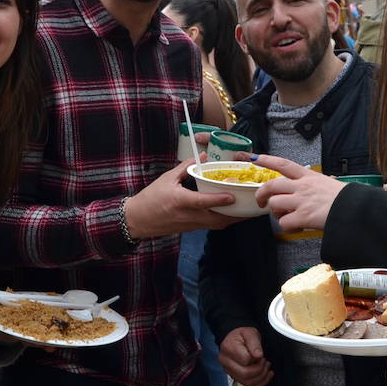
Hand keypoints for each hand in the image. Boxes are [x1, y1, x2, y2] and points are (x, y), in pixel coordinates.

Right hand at [122, 161, 239, 237]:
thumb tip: (202, 156)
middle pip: (215, 219)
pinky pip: (210, 225)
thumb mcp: (167, 179)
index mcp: (179, 201)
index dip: (218, 200)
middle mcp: (186, 215)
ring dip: (231, 219)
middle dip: (234, 214)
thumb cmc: (151, 197)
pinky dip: (222, 220)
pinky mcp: (191, 229)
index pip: (201, 202)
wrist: (138, 219)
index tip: (232, 196)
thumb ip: (186, 167)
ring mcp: (190, 224)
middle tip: (248, 205)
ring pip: (215, 224)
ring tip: (244, 210)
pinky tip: (229, 213)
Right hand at [217, 326, 272, 385]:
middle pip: (245, 373)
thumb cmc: (242, 335)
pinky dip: (260, 382)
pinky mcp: (235, 377)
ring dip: (261, 377)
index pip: (245, 360)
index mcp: (228, 348)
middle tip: (266, 361)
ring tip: (267, 367)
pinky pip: (249, 385)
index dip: (256, 359)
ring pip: (247, 382)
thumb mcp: (250, 333)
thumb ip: (254, 343)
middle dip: (260, 369)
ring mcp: (229, 371)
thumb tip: (258, 355)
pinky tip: (266, 375)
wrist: (234, 339)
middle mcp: (226, 362)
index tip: (261, 354)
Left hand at [253, 154, 345, 232]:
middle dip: (261, 194)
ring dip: (277, 213)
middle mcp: (302, 186)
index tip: (256, 158)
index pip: (284, 164)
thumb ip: (315, 186)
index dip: (268, 160)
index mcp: (308, 176)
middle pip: (271, 185)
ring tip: (287, 217)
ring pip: (274, 204)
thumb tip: (315, 188)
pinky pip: (284, 222)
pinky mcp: (303, 216)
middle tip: (262, 203)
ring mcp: (301, 201)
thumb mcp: (329, 184)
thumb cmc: (346, 199)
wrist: (355, 209)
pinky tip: (297, 227)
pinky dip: (288, 227)